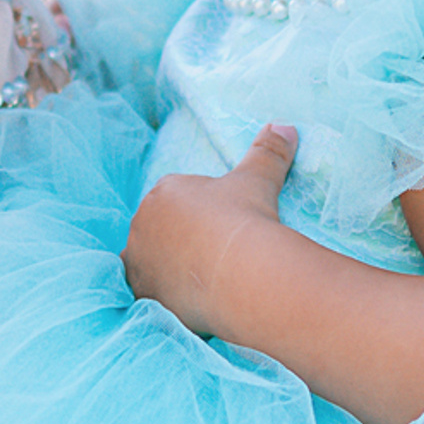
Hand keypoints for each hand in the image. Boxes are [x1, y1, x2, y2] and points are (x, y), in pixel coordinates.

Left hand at [125, 125, 296, 335]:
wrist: (241, 274)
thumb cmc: (246, 219)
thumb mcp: (259, 179)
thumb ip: (268, 152)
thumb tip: (284, 126)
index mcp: (165, 192)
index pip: (177, 198)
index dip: (202, 212)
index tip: (224, 226)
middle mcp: (143, 222)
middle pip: (161, 229)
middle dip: (182, 238)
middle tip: (215, 254)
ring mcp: (139, 259)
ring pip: (151, 260)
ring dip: (168, 265)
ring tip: (201, 277)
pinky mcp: (142, 291)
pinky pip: (149, 290)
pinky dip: (164, 293)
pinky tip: (187, 297)